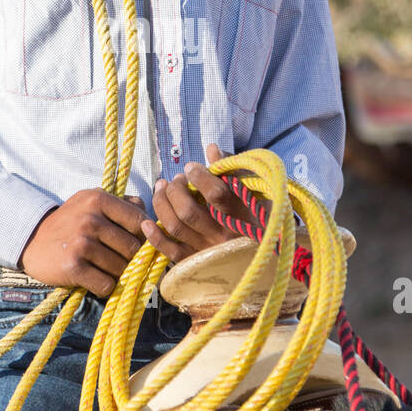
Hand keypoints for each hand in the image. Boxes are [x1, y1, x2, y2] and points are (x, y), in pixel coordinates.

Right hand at [18, 189, 149, 298]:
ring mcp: (81, 242)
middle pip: (133, 248)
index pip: (140, 221)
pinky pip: (106, 284)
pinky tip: (94, 280)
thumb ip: (122, 204)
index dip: (144, 237)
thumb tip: (150, 218)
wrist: (31, 240)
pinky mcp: (73, 266)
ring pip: (121, 268)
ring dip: (117, 275)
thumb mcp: (91, 202)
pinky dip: (104, 287)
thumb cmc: (69, 222)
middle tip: (120, 262)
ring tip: (104, 270)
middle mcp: (91, 219)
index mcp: (98, 199)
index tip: (138, 245)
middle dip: (131, 260)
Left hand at [139, 143, 256, 263]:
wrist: (264, 257)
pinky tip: (147, 222)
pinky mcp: (196, 262)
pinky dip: (155, 237)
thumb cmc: (258, 216)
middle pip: (188, 211)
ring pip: (175, 227)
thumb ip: (232, 170)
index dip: (199, 177)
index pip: (216, 195)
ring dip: (162, 204)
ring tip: (162, 187)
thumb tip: (211, 148)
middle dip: (175, 190)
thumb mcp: (252, 192)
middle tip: (176, 178)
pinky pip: (171, 251)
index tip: (191, 167)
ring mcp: (208, 251)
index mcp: (242, 217)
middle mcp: (224, 236)